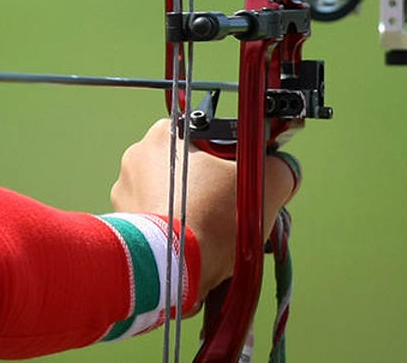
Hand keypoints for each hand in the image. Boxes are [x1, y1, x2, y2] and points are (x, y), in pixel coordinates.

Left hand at [110, 119, 297, 300]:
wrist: (174, 270)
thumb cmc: (212, 219)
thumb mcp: (263, 185)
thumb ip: (279, 168)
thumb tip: (282, 169)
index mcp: (163, 135)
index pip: (204, 136)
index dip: (228, 158)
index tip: (240, 179)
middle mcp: (136, 158)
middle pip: (187, 168)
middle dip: (211, 188)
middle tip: (230, 211)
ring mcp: (124, 193)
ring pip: (171, 196)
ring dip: (192, 211)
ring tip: (213, 234)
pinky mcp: (124, 225)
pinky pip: (156, 222)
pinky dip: (173, 232)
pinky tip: (193, 246)